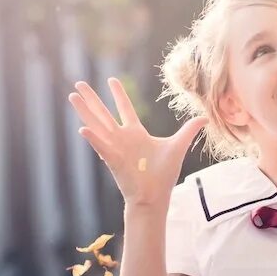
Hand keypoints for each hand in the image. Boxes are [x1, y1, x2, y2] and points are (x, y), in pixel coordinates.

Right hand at [68, 78, 205, 207]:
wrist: (156, 196)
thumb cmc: (164, 174)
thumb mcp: (178, 146)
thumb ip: (189, 130)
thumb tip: (204, 117)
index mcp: (136, 133)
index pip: (125, 109)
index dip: (119, 94)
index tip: (111, 79)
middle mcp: (123, 138)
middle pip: (104, 113)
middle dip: (92, 98)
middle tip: (78, 83)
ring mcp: (115, 148)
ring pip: (97, 126)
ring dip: (85, 112)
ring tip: (72, 96)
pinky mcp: (114, 160)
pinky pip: (101, 147)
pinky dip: (93, 139)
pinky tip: (83, 129)